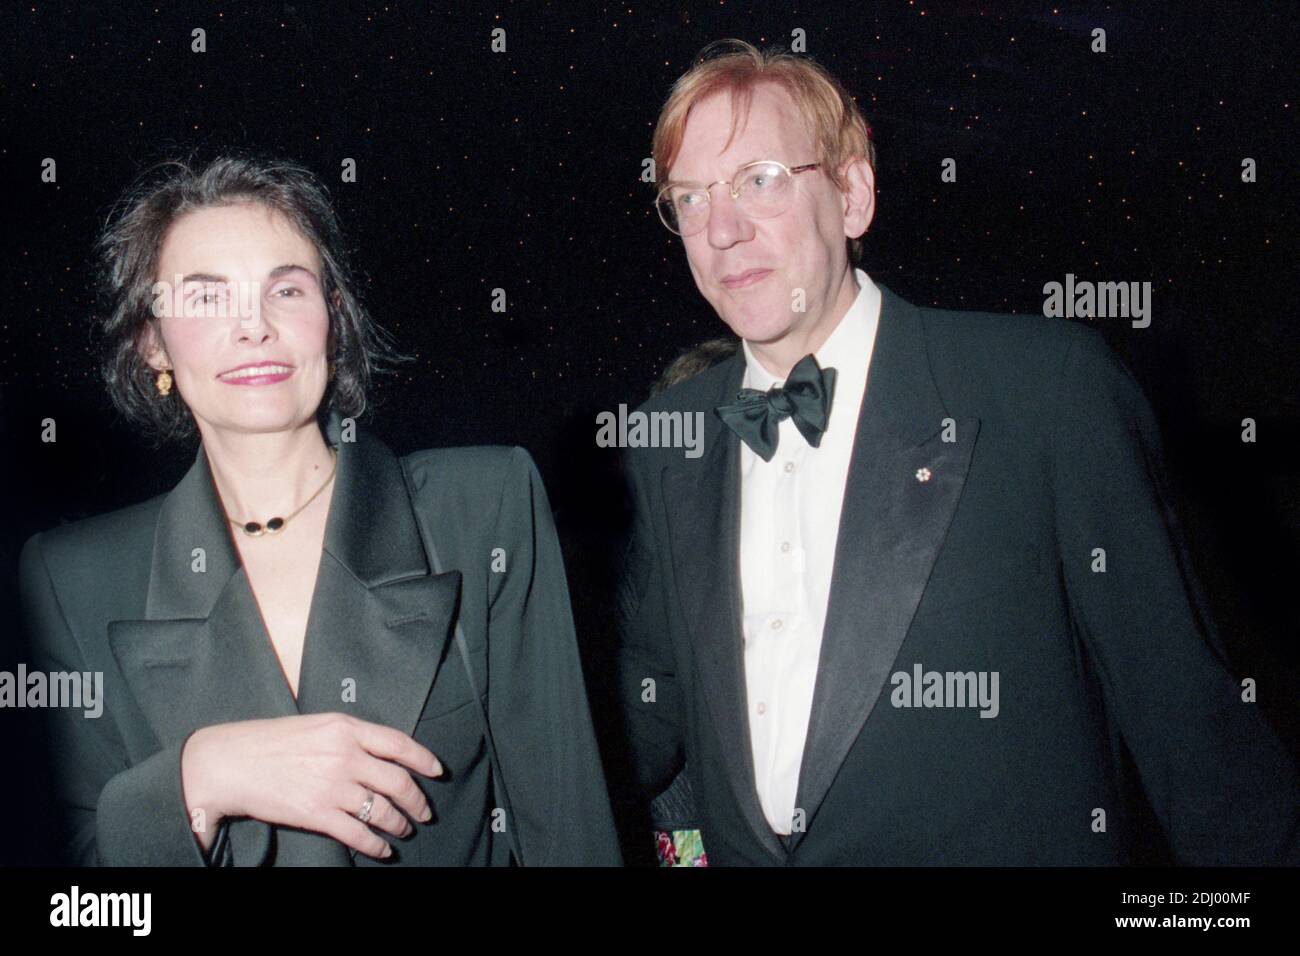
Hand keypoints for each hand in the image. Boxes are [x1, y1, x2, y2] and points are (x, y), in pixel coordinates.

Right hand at [181, 712, 441, 858]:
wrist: (229, 763)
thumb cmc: (268, 741)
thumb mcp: (315, 725)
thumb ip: (348, 735)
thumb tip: (377, 752)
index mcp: (345, 728)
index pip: (398, 743)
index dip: (423, 759)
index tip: (436, 770)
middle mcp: (344, 756)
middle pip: (398, 781)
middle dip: (417, 800)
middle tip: (424, 811)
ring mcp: (332, 786)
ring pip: (382, 810)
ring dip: (399, 823)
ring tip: (404, 829)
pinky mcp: (317, 814)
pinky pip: (358, 834)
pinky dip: (376, 845)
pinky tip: (382, 849)